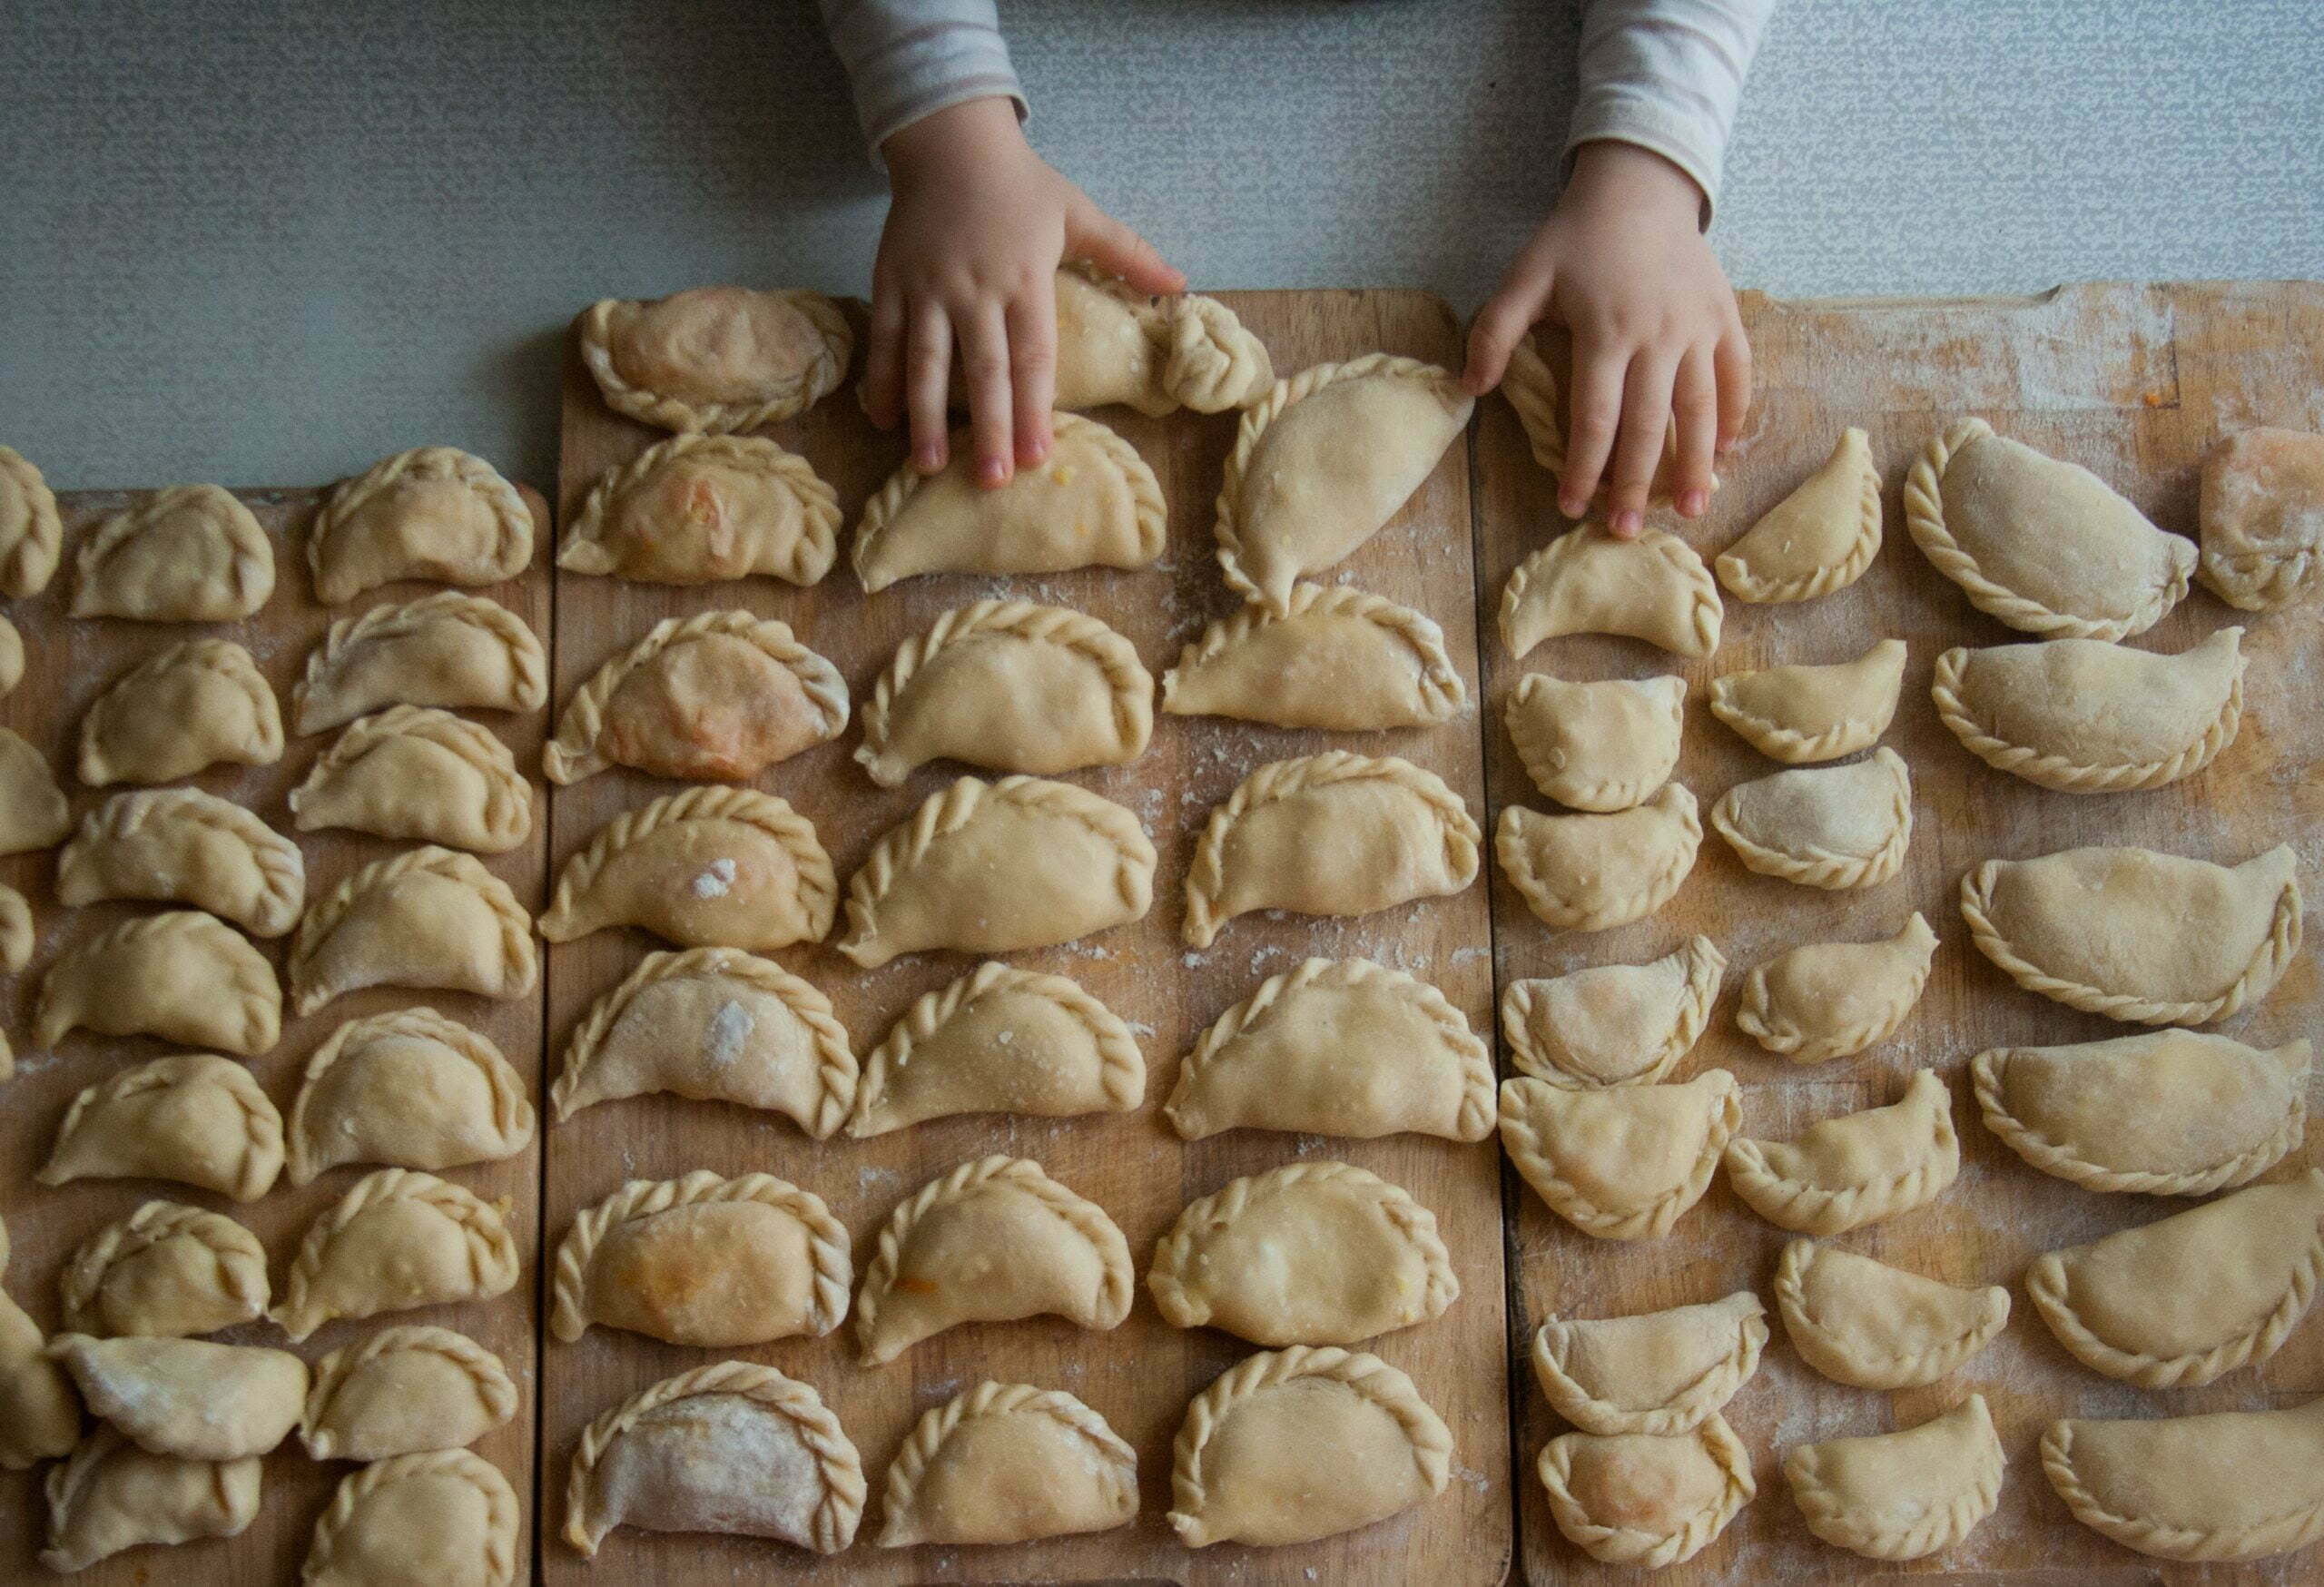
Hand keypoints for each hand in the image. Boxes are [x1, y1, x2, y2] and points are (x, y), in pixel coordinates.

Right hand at [863, 96, 1183, 486]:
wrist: (950, 139)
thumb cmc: (1020, 183)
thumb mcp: (1078, 211)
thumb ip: (1127, 253)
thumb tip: (1180, 284)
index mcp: (1024, 279)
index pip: (1032, 356)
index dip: (1035, 408)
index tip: (1039, 455)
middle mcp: (975, 289)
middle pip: (983, 370)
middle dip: (989, 428)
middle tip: (993, 480)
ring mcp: (928, 288)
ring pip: (926, 362)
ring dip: (927, 417)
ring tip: (930, 466)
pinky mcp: (891, 281)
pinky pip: (886, 339)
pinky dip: (882, 380)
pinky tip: (883, 421)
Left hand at [1465, 140, 1750, 536]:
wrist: (1640, 187)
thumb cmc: (1576, 238)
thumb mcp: (1524, 276)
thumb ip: (1494, 333)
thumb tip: (1470, 389)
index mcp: (1606, 332)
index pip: (1594, 418)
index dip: (1583, 467)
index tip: (1572, 506)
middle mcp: (1658, 337)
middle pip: (1649, 426)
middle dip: (1636, 484)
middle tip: (1626, 530)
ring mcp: (1698, 329)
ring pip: (1702, 410)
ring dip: (1696, 464)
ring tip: (1690, 509)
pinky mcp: (1726, 318)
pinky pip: (1737, 376)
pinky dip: (1735, 417)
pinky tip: (1727, 453)